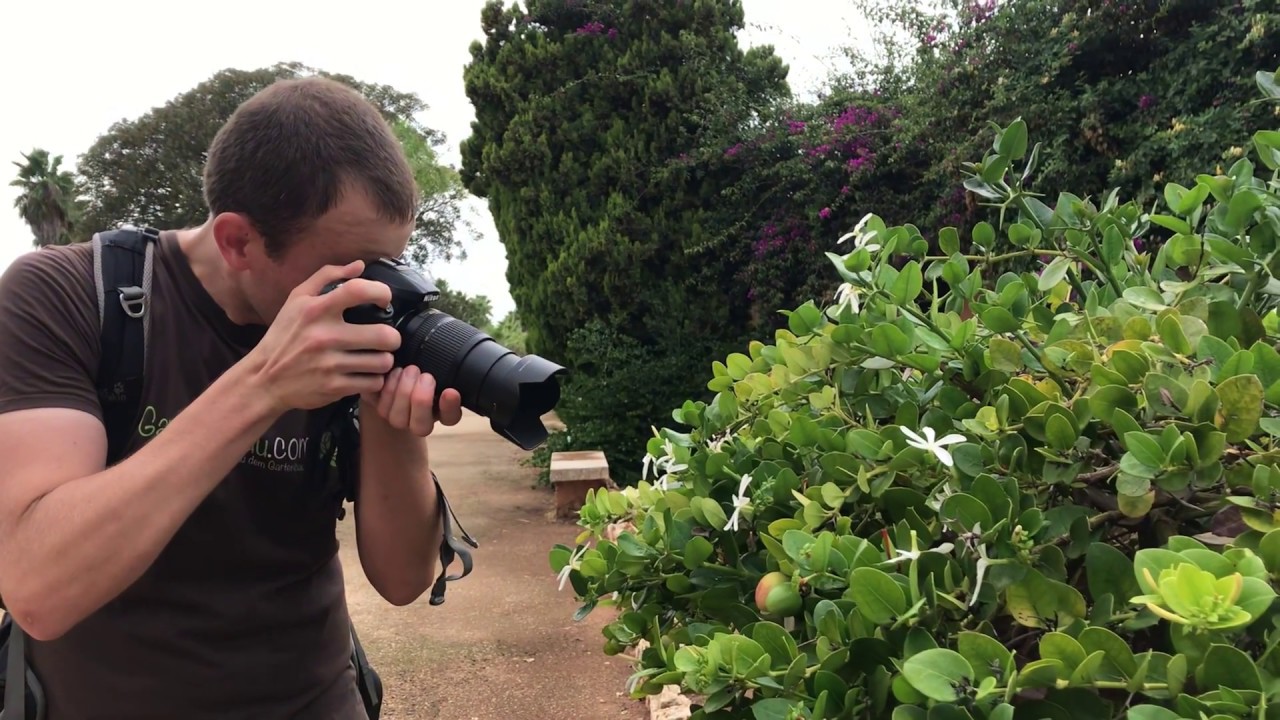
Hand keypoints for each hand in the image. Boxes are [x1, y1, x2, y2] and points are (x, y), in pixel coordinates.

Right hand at [246, 260, 402, 411]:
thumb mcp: (296, 300)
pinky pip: (373, 383)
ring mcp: (330, 364)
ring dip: (384, 360)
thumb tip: (359, 265)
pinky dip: (375, 380)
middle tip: (386, 339)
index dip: (381, 292)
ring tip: (376, 357)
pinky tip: (366, 374)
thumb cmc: (284, 336)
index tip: (384, 301)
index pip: (358, 291)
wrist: (264, 379)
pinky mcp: (334, 387)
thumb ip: (327, 276)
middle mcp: (324, 336)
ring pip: (382, 362)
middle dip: (392, 337)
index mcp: (315, 309)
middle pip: (384, 335)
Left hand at [363, 366, 462, 436]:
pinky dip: (388, 387)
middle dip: (422, 399)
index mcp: (441, 410)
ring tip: (407, 369)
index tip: (450, 391)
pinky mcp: (381, 410)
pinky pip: (382, 407)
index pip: (451, 418)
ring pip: (399, 418)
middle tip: (424, 375)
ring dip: (403, 392)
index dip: (450, 408)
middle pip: (422, 426)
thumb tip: (451, 353)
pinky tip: (393, 371)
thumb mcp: (434, 363)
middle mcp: (420, 420)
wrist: (393, 364)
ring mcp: (399, 419)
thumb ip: (443, 365)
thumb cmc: (420, 363)